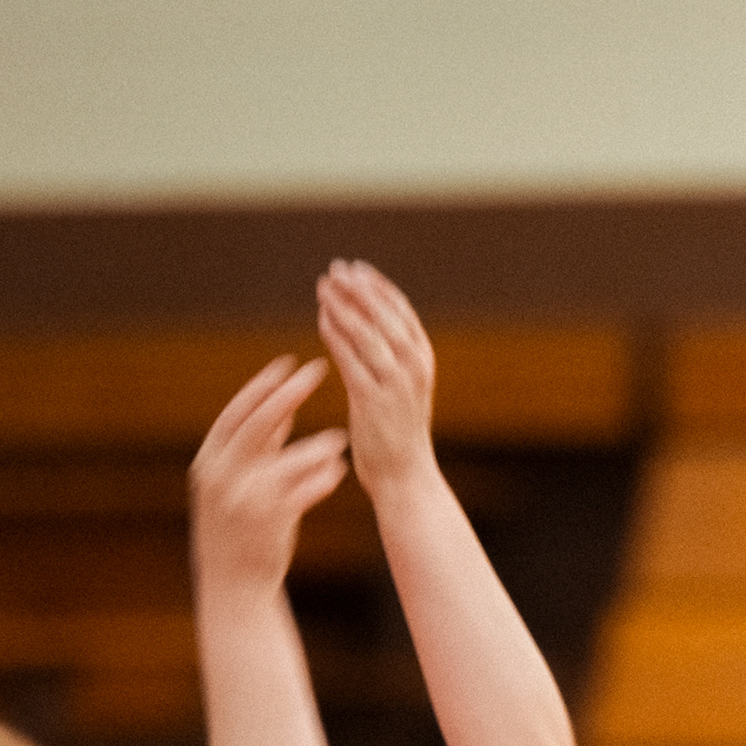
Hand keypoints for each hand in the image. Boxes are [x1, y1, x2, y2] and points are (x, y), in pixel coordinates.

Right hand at [190, 355, 347, 592]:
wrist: (233, 588)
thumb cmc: (240, 531)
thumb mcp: (239, 484)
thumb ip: (259, 448)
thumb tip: (284, 408)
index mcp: (209, 462)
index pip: (236, 413)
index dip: (263, 386)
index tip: (288, 364)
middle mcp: (220, 476)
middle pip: (257, 424)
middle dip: (289, 393)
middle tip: (318, 369)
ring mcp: (241, 500)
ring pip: (283, 460)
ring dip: (314, 446)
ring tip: (340, 438)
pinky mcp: (266, 523)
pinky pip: (300, 494)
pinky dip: (320, 479)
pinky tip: (339, 471)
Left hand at [316, 259, 439, 496]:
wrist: (405, 477)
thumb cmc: (398, 432)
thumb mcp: (402, 387)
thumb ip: (388, 355)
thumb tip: (363, 319)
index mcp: (424, 360)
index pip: (401, 311)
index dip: (378, 286)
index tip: (356, 268)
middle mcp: (414, 368)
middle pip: (385, 315)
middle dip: (360, 289)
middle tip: (336, 268)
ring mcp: (396, 385)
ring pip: (368, 333)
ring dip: (345, 306)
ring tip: (324, 286)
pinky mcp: (373, 402)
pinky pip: (351, 360)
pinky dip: (336, 336)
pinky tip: (322, 318)